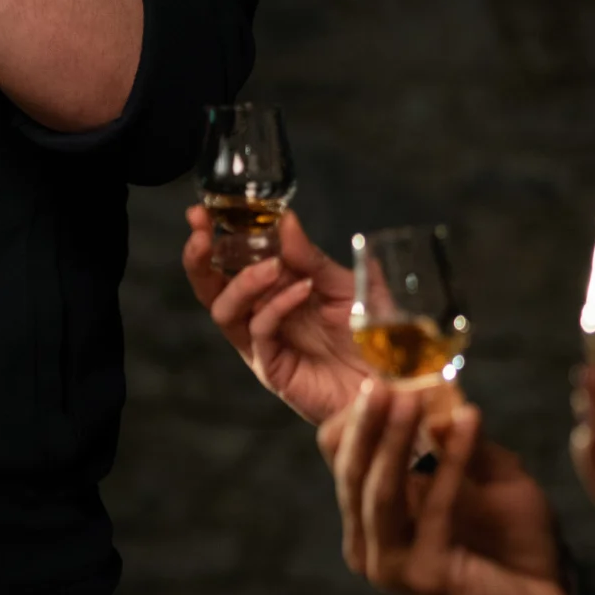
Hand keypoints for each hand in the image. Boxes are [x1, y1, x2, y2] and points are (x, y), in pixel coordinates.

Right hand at [184, 206, 365, 425]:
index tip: (199, 213)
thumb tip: (286, 220)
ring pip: (224, 311)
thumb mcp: (343, 284)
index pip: (228, 263)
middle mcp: (258, 316)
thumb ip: (311, 258)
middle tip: (201, 233)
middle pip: (210, 289)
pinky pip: (260, 332)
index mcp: (271, 292)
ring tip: (272, 266)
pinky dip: (276, 306)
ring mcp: (262, 344)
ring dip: (243, 282)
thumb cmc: (370, 336)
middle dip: (200, 258)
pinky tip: (302, 290)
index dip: (212, 238)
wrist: (394, 381)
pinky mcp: (272, 368)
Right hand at [320, 387, 568, 594]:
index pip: (340, 458)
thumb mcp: (486, 477)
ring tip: (411, 398)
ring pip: (377, 490)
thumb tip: (432, 402)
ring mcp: (387, 563)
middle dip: (366, 423)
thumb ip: (456, 446)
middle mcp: (366, 541)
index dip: (356, 418)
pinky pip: (432, 508)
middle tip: (383, 383)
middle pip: (349, 472)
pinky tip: (469, 424)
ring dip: (394, 439)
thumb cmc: (512, 540)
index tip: (384, 378)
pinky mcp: (420, 576)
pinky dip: (452, 462)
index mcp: (369, 516)